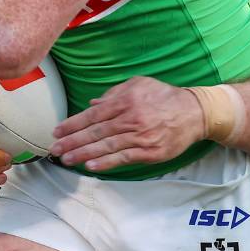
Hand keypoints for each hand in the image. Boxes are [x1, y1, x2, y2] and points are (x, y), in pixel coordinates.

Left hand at [50, 76, 203, 171]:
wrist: (194, 113)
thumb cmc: (164, 97)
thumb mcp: (138, 84)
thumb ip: (114, 93)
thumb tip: (91, 104)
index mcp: (125, 101)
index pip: (92, 115)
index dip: (72, 124)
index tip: (57, 132)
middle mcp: (130, 119)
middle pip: (95, 132)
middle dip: (72, 141)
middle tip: (54, 149)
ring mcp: (140, 137)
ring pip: (106, 147)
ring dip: (83, 154)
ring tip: (66, 159)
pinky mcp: (149, 152)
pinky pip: (123, 158)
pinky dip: (106, 163)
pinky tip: (91, 166)